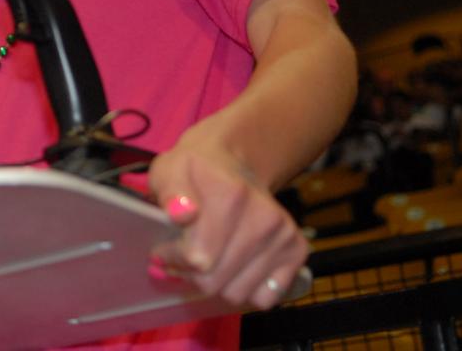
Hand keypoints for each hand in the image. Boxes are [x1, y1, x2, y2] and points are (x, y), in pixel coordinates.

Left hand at [146, 140, 308, 310]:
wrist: (234, 164)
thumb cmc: (196, 173)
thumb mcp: (170, 170)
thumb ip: (169, 192)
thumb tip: (182, 215)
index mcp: (231, 196)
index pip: (197, 257)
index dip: (173, 258)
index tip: (165, 248)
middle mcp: (264, 218)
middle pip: (214, 281)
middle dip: (191, 274)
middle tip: (185, 256)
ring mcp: (283, 236)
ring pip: (237, 294)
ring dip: (217, 283)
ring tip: (210, 258)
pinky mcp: (297, 251)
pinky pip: (264, 298)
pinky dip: (246, 290)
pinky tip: (235, 266)